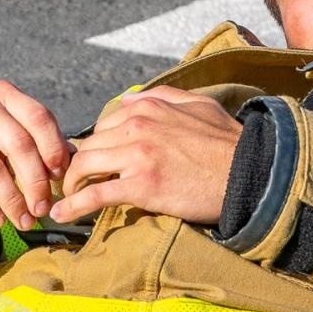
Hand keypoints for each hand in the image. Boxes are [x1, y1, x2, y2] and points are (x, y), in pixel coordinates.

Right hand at [0, 80, 70, 229]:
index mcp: (4, 93)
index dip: (53, 148)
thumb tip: (74, 162)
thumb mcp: (9, 129)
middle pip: (18, 144)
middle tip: (42, 209)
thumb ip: (40, 141)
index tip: (59, 177)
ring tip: (24, 221)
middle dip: (35, 182)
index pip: (38, 117)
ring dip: (12, 200)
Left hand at [53, 86, 241, 224]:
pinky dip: (73, 206)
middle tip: (71, 183)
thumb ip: (164, 96)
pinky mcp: (141, 186)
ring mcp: (138, 155)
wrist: (251, 172)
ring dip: (71, 185)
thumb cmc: (229, 142)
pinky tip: (61, 215)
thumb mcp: (200, 105)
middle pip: (89, 146)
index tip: (92, 162)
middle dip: (77, 166)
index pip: (104, 125)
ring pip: (85, 166)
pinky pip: (95, 195)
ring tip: (66, 198)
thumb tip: (132, 98)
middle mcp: (138, 126)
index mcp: (150, 107)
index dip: (95, 146)